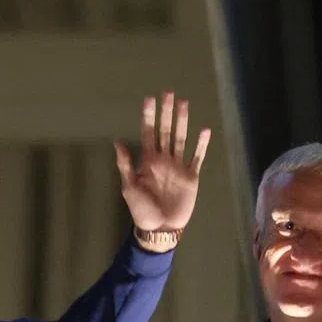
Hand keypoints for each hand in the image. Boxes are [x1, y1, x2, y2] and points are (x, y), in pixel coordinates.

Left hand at [115, 91, 211, 246]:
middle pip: (166, 130)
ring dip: (183, 121)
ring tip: (184, 104)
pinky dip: (201, 144)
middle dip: (166, 112)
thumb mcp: (129, 187)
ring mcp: (178, 166)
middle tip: (168, 93)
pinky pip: (197, 157)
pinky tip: (204, 130)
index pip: (148, 133)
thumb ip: (126, 165)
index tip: (149, 99)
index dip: (149, 117)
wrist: (160, 228)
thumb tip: (117, 142)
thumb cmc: (142, 210)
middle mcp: (164, 159)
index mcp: (148, 161)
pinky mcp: (191, 176)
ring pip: (181, 138)